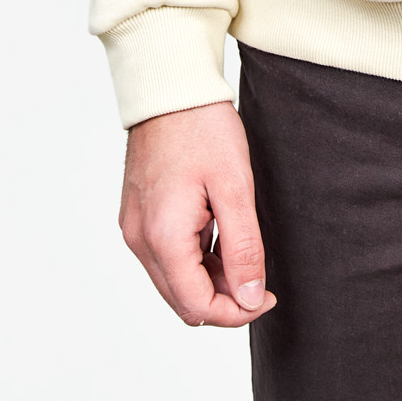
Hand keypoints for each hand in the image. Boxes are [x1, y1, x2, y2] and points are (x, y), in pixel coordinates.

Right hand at [120, 98, 276, 327]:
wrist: (170, 88)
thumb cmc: (203, 128)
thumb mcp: (236, 188)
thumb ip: (243, 249)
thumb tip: (251, 299)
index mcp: (162, 236)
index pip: (196, 306)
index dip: (236, 312)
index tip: (267, 296)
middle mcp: (140, 239)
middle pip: (182, 300)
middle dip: (224, 299)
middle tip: (261, 278)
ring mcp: (134, 227)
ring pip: (173, 281)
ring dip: (209, 280)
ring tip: (241, 249)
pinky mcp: (137, 215)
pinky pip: (166, 256)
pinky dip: (194, 259)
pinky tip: (219, 235)